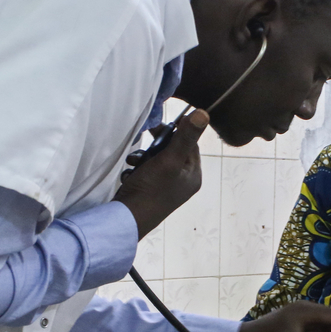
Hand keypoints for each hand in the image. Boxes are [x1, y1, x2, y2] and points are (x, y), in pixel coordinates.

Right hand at [114, 110, 208, 238]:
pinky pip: (146, 173)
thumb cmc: (151, 189)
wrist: (126, 218)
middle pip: (172, 151)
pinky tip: (129, 174)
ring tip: (133, 161)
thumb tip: (203, 113)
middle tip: (144, 140)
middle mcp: (183, 182)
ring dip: (143, 157)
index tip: (158, 127)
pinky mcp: (150, 192)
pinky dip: (137, 170)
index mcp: (193, 175)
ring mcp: (166, 189)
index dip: (176, 132)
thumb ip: (185, 136)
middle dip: (155, 146)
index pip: (190, 144)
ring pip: (157, 161)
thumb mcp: (169, 159)